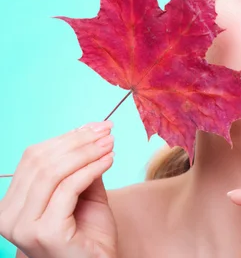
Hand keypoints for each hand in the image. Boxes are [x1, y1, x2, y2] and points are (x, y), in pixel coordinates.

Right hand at [0, 121, 116, 257]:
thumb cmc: (89, 235)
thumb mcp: (83, 193)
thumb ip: (80, 167)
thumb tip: (90, 133)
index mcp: (11, 205)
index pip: (33, 159)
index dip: (66, 138)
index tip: (96, 126)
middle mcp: (8, 216)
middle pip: (41, 162)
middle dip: (78, 141)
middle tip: (106, 131)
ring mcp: (23, 227)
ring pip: (54, 172)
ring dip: (86, 152)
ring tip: (110, 144)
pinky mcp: (45, 232)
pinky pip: (69, 188)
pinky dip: (91, 169)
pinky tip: (109, 160)